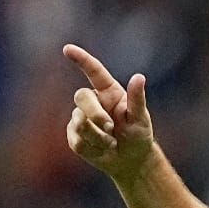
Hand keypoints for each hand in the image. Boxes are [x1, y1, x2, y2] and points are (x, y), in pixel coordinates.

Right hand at [63, 44, 154, 179]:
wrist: (130, 159)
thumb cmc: (138, 134)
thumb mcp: (141, 118)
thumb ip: (137, 99)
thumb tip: (139, 77)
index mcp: (109, 92)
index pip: (93, 71)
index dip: (81, 59)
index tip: (68, 49)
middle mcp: (92, 101)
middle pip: (81, 96)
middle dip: (95, 114)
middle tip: (111, 128)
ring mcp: (80, 117)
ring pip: (79, 123)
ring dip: (99, 137)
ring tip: (112, 143)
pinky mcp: (74, 135)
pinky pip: (78, 141)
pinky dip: (94, 148)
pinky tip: (103, 150)